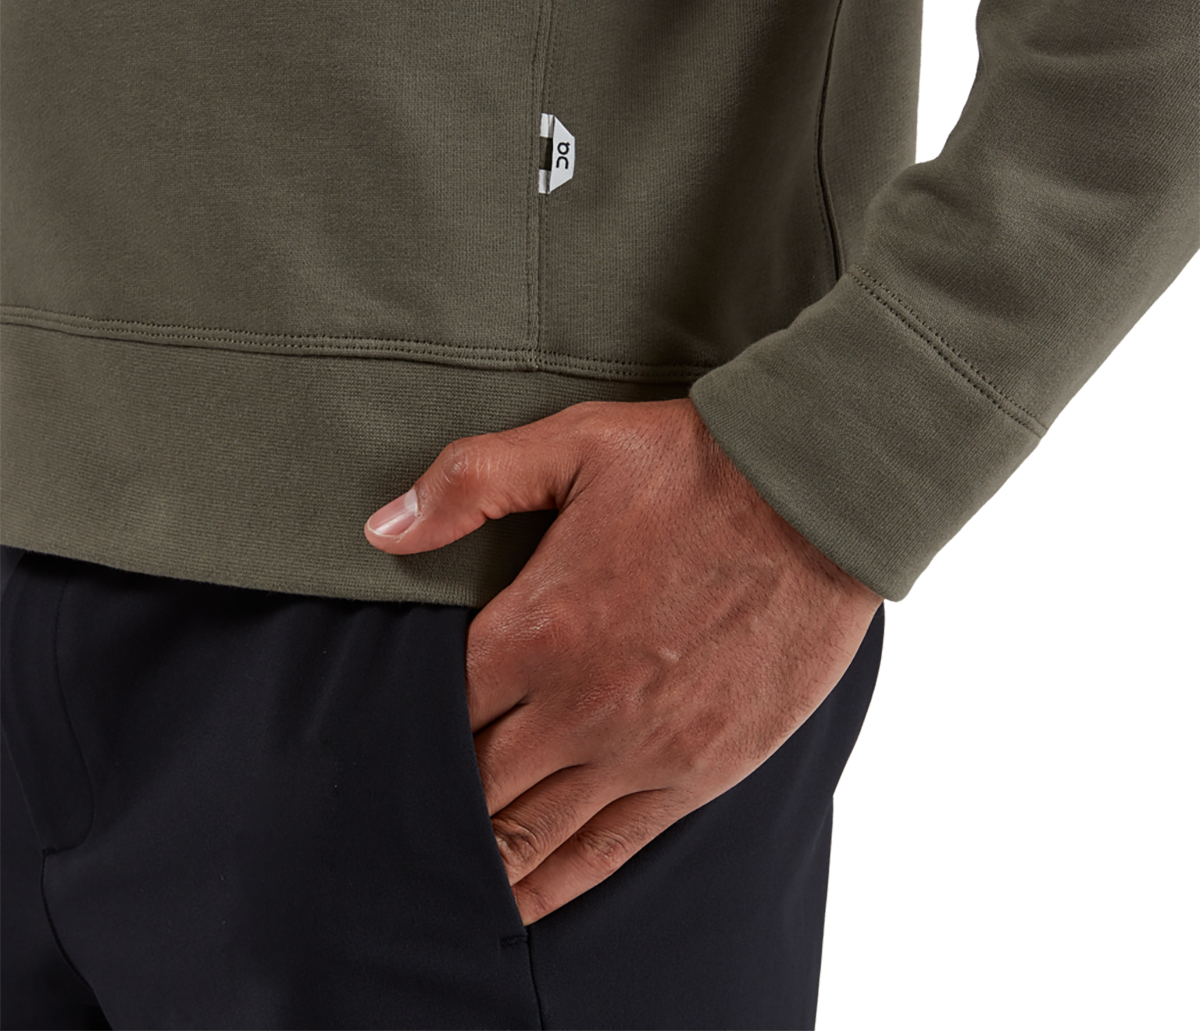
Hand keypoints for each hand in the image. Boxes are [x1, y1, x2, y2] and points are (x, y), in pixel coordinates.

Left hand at [364, 397, 880, 924]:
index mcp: (538, 627)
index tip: (376, 749)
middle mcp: (579, 704)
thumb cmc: (697, 469)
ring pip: (531, 832)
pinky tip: (522, 904)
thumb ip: (470, 482)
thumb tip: (383, 527)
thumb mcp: (574, 444)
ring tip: (436, 882)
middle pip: (474, 783)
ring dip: (480, 861)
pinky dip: (557, 884)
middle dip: (430, 803)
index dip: (399, 735)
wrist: (816, 503)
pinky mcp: (699, 771)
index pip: (437, 710)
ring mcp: (641, 748)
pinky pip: (610, 849)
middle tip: (392, 821)